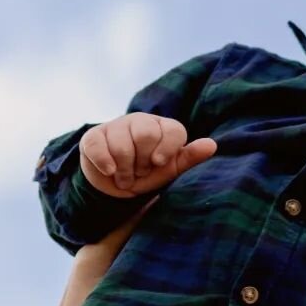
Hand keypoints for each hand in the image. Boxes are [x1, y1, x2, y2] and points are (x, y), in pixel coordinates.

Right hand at [80, 114, 216, 198]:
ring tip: (125, 176)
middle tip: (140, 171)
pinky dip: (105, 164)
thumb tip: (212, 145)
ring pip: (121, 145)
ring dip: (124, 169)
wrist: (115, 185)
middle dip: (142, 162)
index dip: (166, 150)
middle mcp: (140, 120)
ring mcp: (115, 125)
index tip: (158, 163)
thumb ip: (190, 157)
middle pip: (145, 134)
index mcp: (163, 126)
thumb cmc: (148, 173)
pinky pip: (97, 147)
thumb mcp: (170, 169)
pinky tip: (110, 171)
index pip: (173, 129)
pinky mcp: (93, 135)